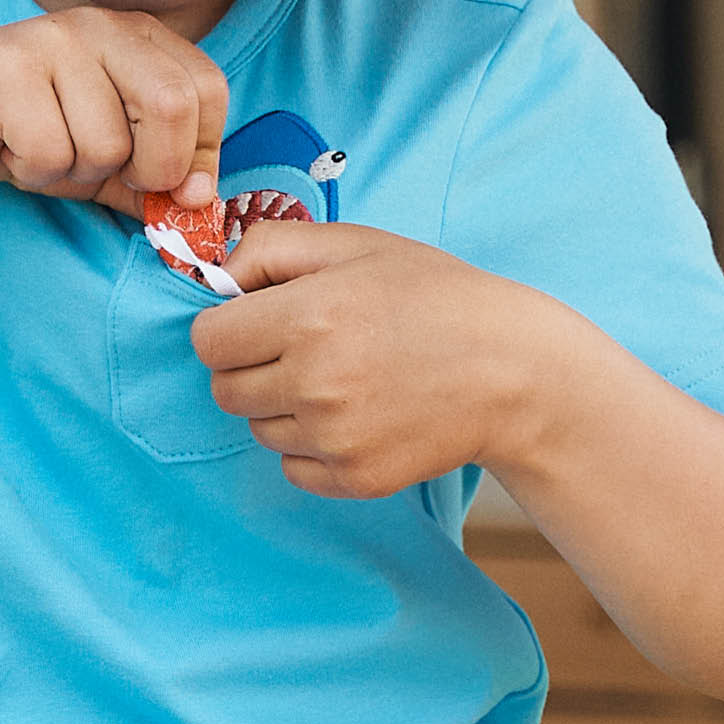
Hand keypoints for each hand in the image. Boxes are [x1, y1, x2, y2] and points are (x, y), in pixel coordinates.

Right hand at [0, 7, 227, 216]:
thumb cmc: (29, 133)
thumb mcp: (108, 160)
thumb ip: (157, 180)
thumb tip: (202, 205)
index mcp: (140, 36)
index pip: (209, 91)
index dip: (199, 152)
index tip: (165, 184)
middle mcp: (103, 25)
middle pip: (172, 107)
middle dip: (150, 168)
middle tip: (107, 172)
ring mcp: (55, 39)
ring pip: (106, 143)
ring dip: (75, 172)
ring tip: (43, 149)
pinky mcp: (8, 67)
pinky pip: (51, 151)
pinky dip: (33, 172)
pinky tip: (11, 148)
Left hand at [190, 220, 565, 496]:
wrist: (516, 369)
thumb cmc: (432, 295)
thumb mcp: (353, 245)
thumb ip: (268, 250)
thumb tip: (215, 283)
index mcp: (307, 317)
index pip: (207, 340)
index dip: (228, 326)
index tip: (257, 320)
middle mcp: (314, 382)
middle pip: (225, 389)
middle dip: (248, 366)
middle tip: (299, 348)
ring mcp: (335, 437)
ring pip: (257, 428)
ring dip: (280, 406)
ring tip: (340, 377)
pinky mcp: (355, 477)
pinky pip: (291, 466)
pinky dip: (309, 446)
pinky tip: (354, 414)